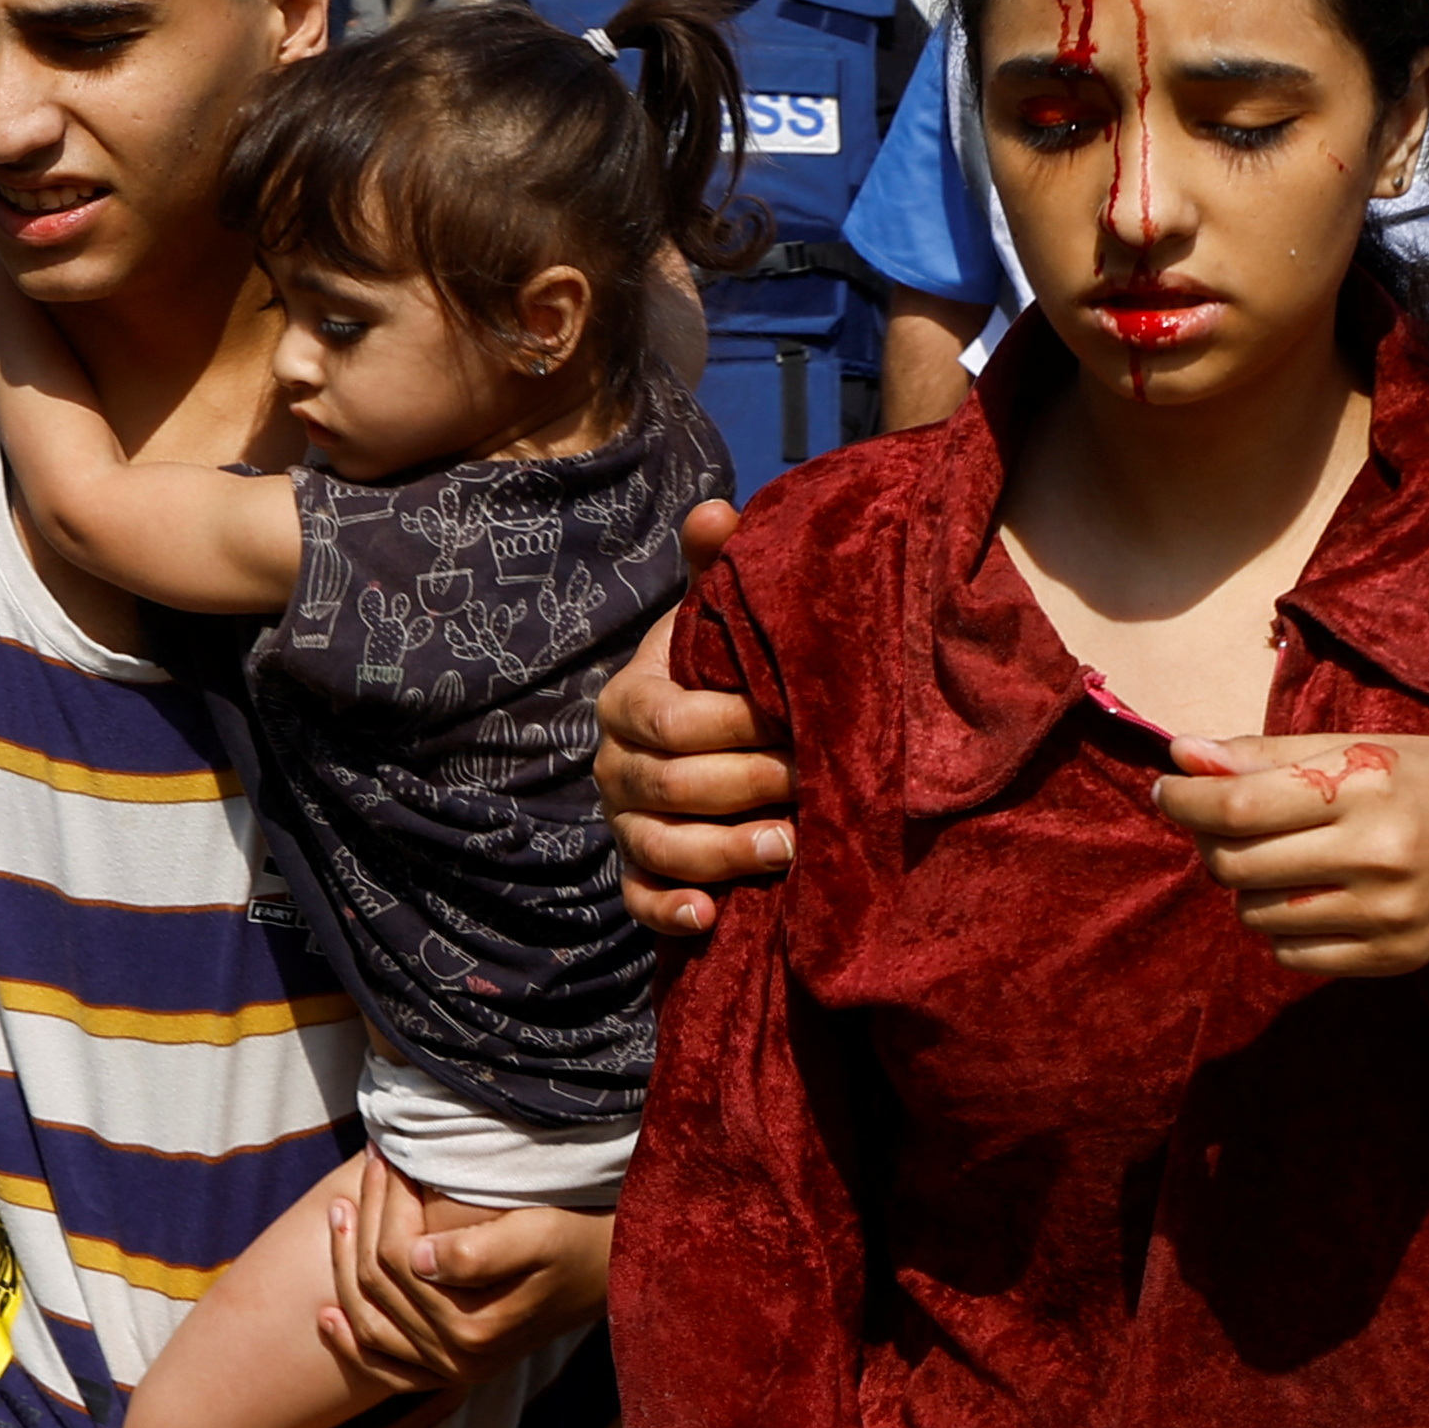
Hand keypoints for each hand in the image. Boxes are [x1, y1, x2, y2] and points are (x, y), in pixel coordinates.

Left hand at [321, 1152, 615, 1388]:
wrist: (618, 1272)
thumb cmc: (580, 1240)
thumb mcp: (540, 1234)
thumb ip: (478, 1250)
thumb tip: (414, 1256)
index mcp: (473, 1328)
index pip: (398, 1259)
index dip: (386, 1203)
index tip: (387, 1156)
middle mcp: (457, 1360)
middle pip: (378, 1286)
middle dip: (365, 1220)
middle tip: (368, 1166)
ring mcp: (452, 1371)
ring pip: (370, 1322)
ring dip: (346, 1265)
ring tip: (341, 1210)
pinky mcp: (452, 1370)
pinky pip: (386, 1369)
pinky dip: (353, 1343)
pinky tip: (327, 1314)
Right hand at [596, 499, 795, 936]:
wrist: (708, 720)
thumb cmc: (720, 665)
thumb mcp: (717, 614)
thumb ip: (717, 567)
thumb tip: (717, 510)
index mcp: (630, 699)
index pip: (674, 721)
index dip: (736, 726)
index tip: (797, 723)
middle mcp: (615, 764)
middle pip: (671, 787)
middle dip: (746, 788)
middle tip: (814, 784)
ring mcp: (624, 822)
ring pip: (658, 848)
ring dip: (724, 854)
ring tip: (790, 850)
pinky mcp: (640, 869)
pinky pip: (640, 899)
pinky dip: (671, 912)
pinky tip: (711, 917)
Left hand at [1151, 733, 1428, 979]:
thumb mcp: (1361, 748)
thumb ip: (1270, 754)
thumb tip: (1183, 754)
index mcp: (1368, 788)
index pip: (1242, 805)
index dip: (1187, 800)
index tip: (1167, 788)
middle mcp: (1378, 856)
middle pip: (1238, 865)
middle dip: (1211, 842)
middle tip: (1221, 822)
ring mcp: (1386, 916)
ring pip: (1257, 915)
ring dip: (1246, 887)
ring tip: (1279, 858)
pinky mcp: (1389, 958)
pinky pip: (1291, 955)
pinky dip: (1281, 926)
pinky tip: (1309, 895)